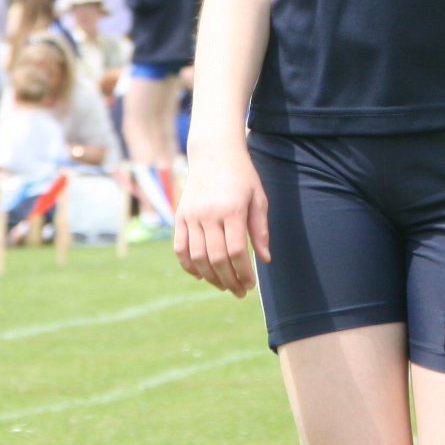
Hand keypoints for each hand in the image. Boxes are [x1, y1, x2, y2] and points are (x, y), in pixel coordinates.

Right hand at [174, 144, 270, 297]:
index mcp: (231, 209)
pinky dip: (189, 265)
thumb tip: (265, 260)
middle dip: (229, 280)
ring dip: (210, 277)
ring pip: (197, 257)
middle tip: (239, 292)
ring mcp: (191, 215)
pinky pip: (180, 248)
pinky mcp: (180, 216)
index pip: (236, 251)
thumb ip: (260, 229)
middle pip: (216, 258)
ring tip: (224, 286)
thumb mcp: (258, 198)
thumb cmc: (242, 176)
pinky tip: (202, 275)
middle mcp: (208, 214)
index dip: (243, 273)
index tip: (251, 285)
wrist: (214, 152)